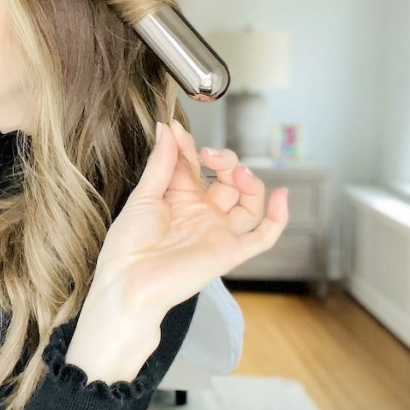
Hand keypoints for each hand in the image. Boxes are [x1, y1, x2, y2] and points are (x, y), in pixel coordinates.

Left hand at [91, 120, 288, 320]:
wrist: (130, 282)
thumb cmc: (128, 244)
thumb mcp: (143, 195)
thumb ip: (161, 162)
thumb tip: (167, 128)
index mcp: (177, 199)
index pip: (194, 165)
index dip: (189, 146)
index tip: (177, 129)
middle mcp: (201, 214)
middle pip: (227, 181)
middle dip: (225, 160)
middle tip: (210, 154)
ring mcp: (217, 232)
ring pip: (249, 203)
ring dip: (249, 181)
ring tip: (238, 171)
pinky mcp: (230, 251)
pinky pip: (263, 236)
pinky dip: (279, 217)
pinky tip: (282, 195)